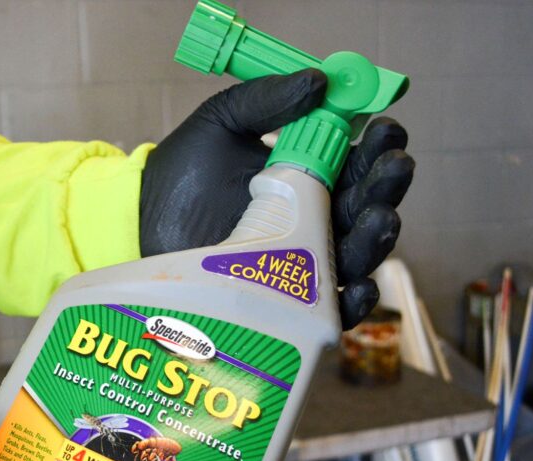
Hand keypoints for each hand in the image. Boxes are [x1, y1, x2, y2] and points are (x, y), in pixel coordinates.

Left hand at [139, 69, 414, 328]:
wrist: (138, 227)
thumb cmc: (180, 177)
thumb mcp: (219, 124)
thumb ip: (263, 102)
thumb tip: (318, 81)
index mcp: (306, 175)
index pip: (357, 161)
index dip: (378, 146)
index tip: (387, 129)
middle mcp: (312, 219)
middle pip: (365, 206)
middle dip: (385, 187)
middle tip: (394, 169)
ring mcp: (299, 263)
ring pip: (355, 256)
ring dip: (376, 239)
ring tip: (380, 218)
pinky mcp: (283, 303)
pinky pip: (329, 309)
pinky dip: (352, 301)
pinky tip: (358, 286)